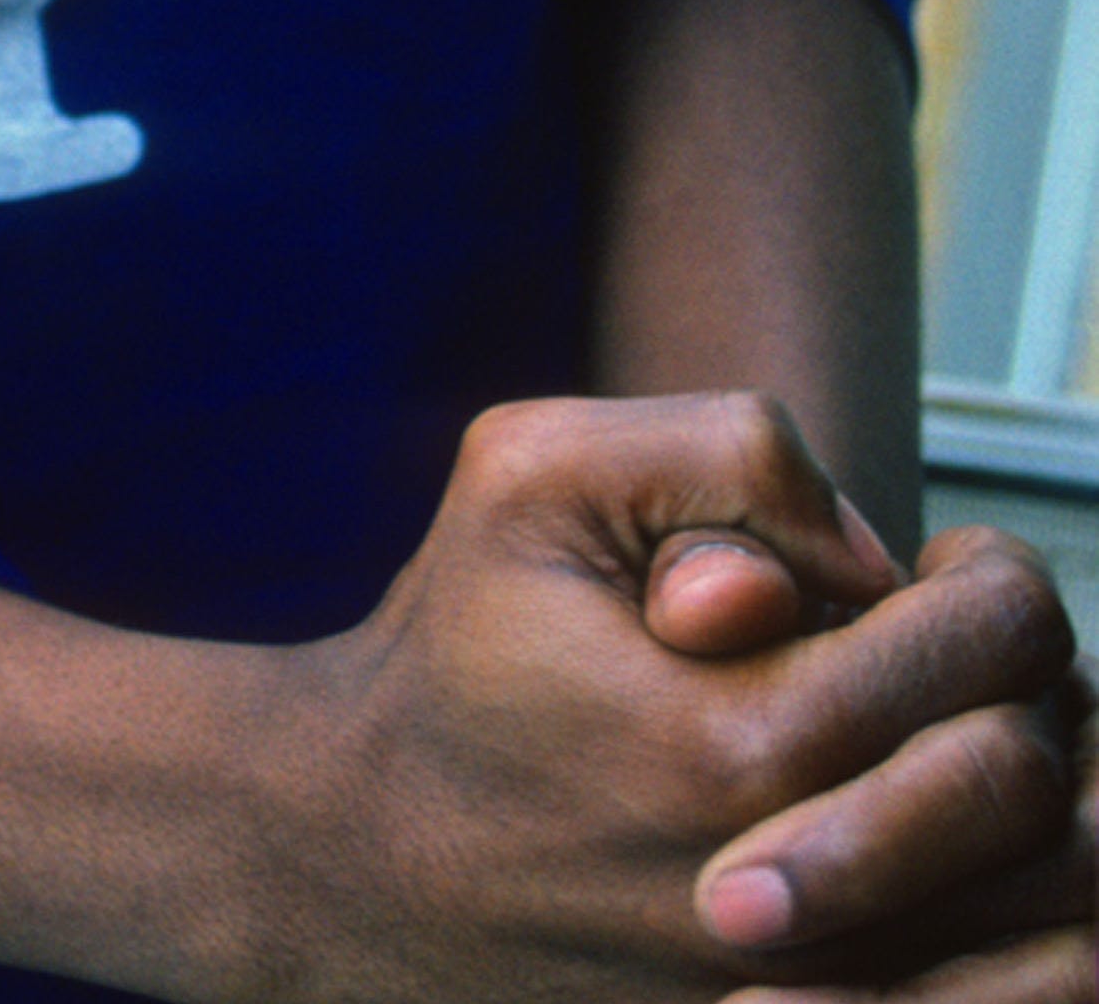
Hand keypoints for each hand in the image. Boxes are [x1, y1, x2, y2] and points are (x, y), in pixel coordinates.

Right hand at [259, 397, 1075, 1003]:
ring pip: (1044, 902)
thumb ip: (720, 450)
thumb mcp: (531, 473)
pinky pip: (985, 981)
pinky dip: (984, 896)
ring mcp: (819, 990)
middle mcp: (807, 895)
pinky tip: (911, 823)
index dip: (993, 588)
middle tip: (953, 647)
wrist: (369, 861)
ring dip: (1013, 798)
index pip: (999, 654)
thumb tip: (870, 554)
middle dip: (1023, 687)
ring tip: (933, 732)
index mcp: (743, 741)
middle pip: (1046, 784)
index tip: (942, 575)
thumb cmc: (456, 652)